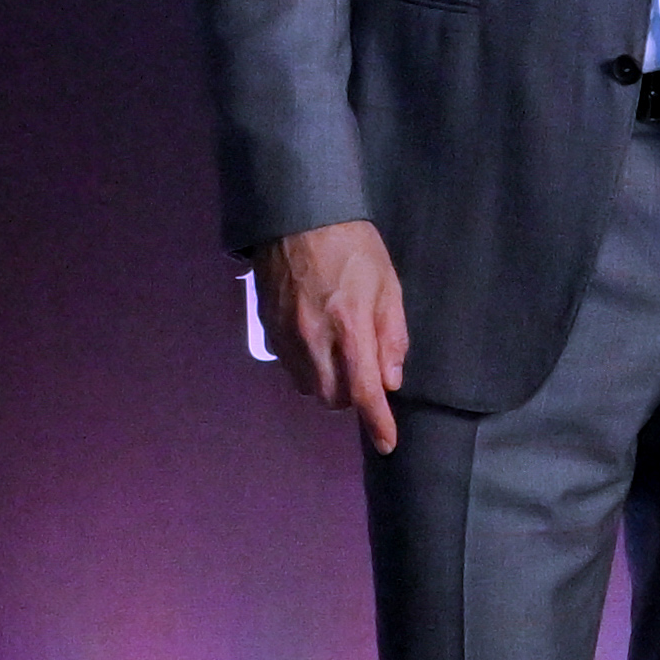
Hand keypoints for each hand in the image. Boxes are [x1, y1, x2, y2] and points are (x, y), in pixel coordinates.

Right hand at [255, 220, 410, 452]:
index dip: (377, 422)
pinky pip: (291, 369)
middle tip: (364, 369)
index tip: (387, 444)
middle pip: (333, 398)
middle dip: (353, 397)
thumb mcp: (388, 283)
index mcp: (350, 324)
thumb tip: (391, 381)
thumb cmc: (353, 247)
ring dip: (329, 383)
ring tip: (340, 353)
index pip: (365, 389)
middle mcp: (314, 338)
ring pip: (310, 388)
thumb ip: (392, 334)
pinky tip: (317, 342)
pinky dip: (309, 368)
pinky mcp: (268, 330)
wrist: (297, 215)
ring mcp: (286, 336)